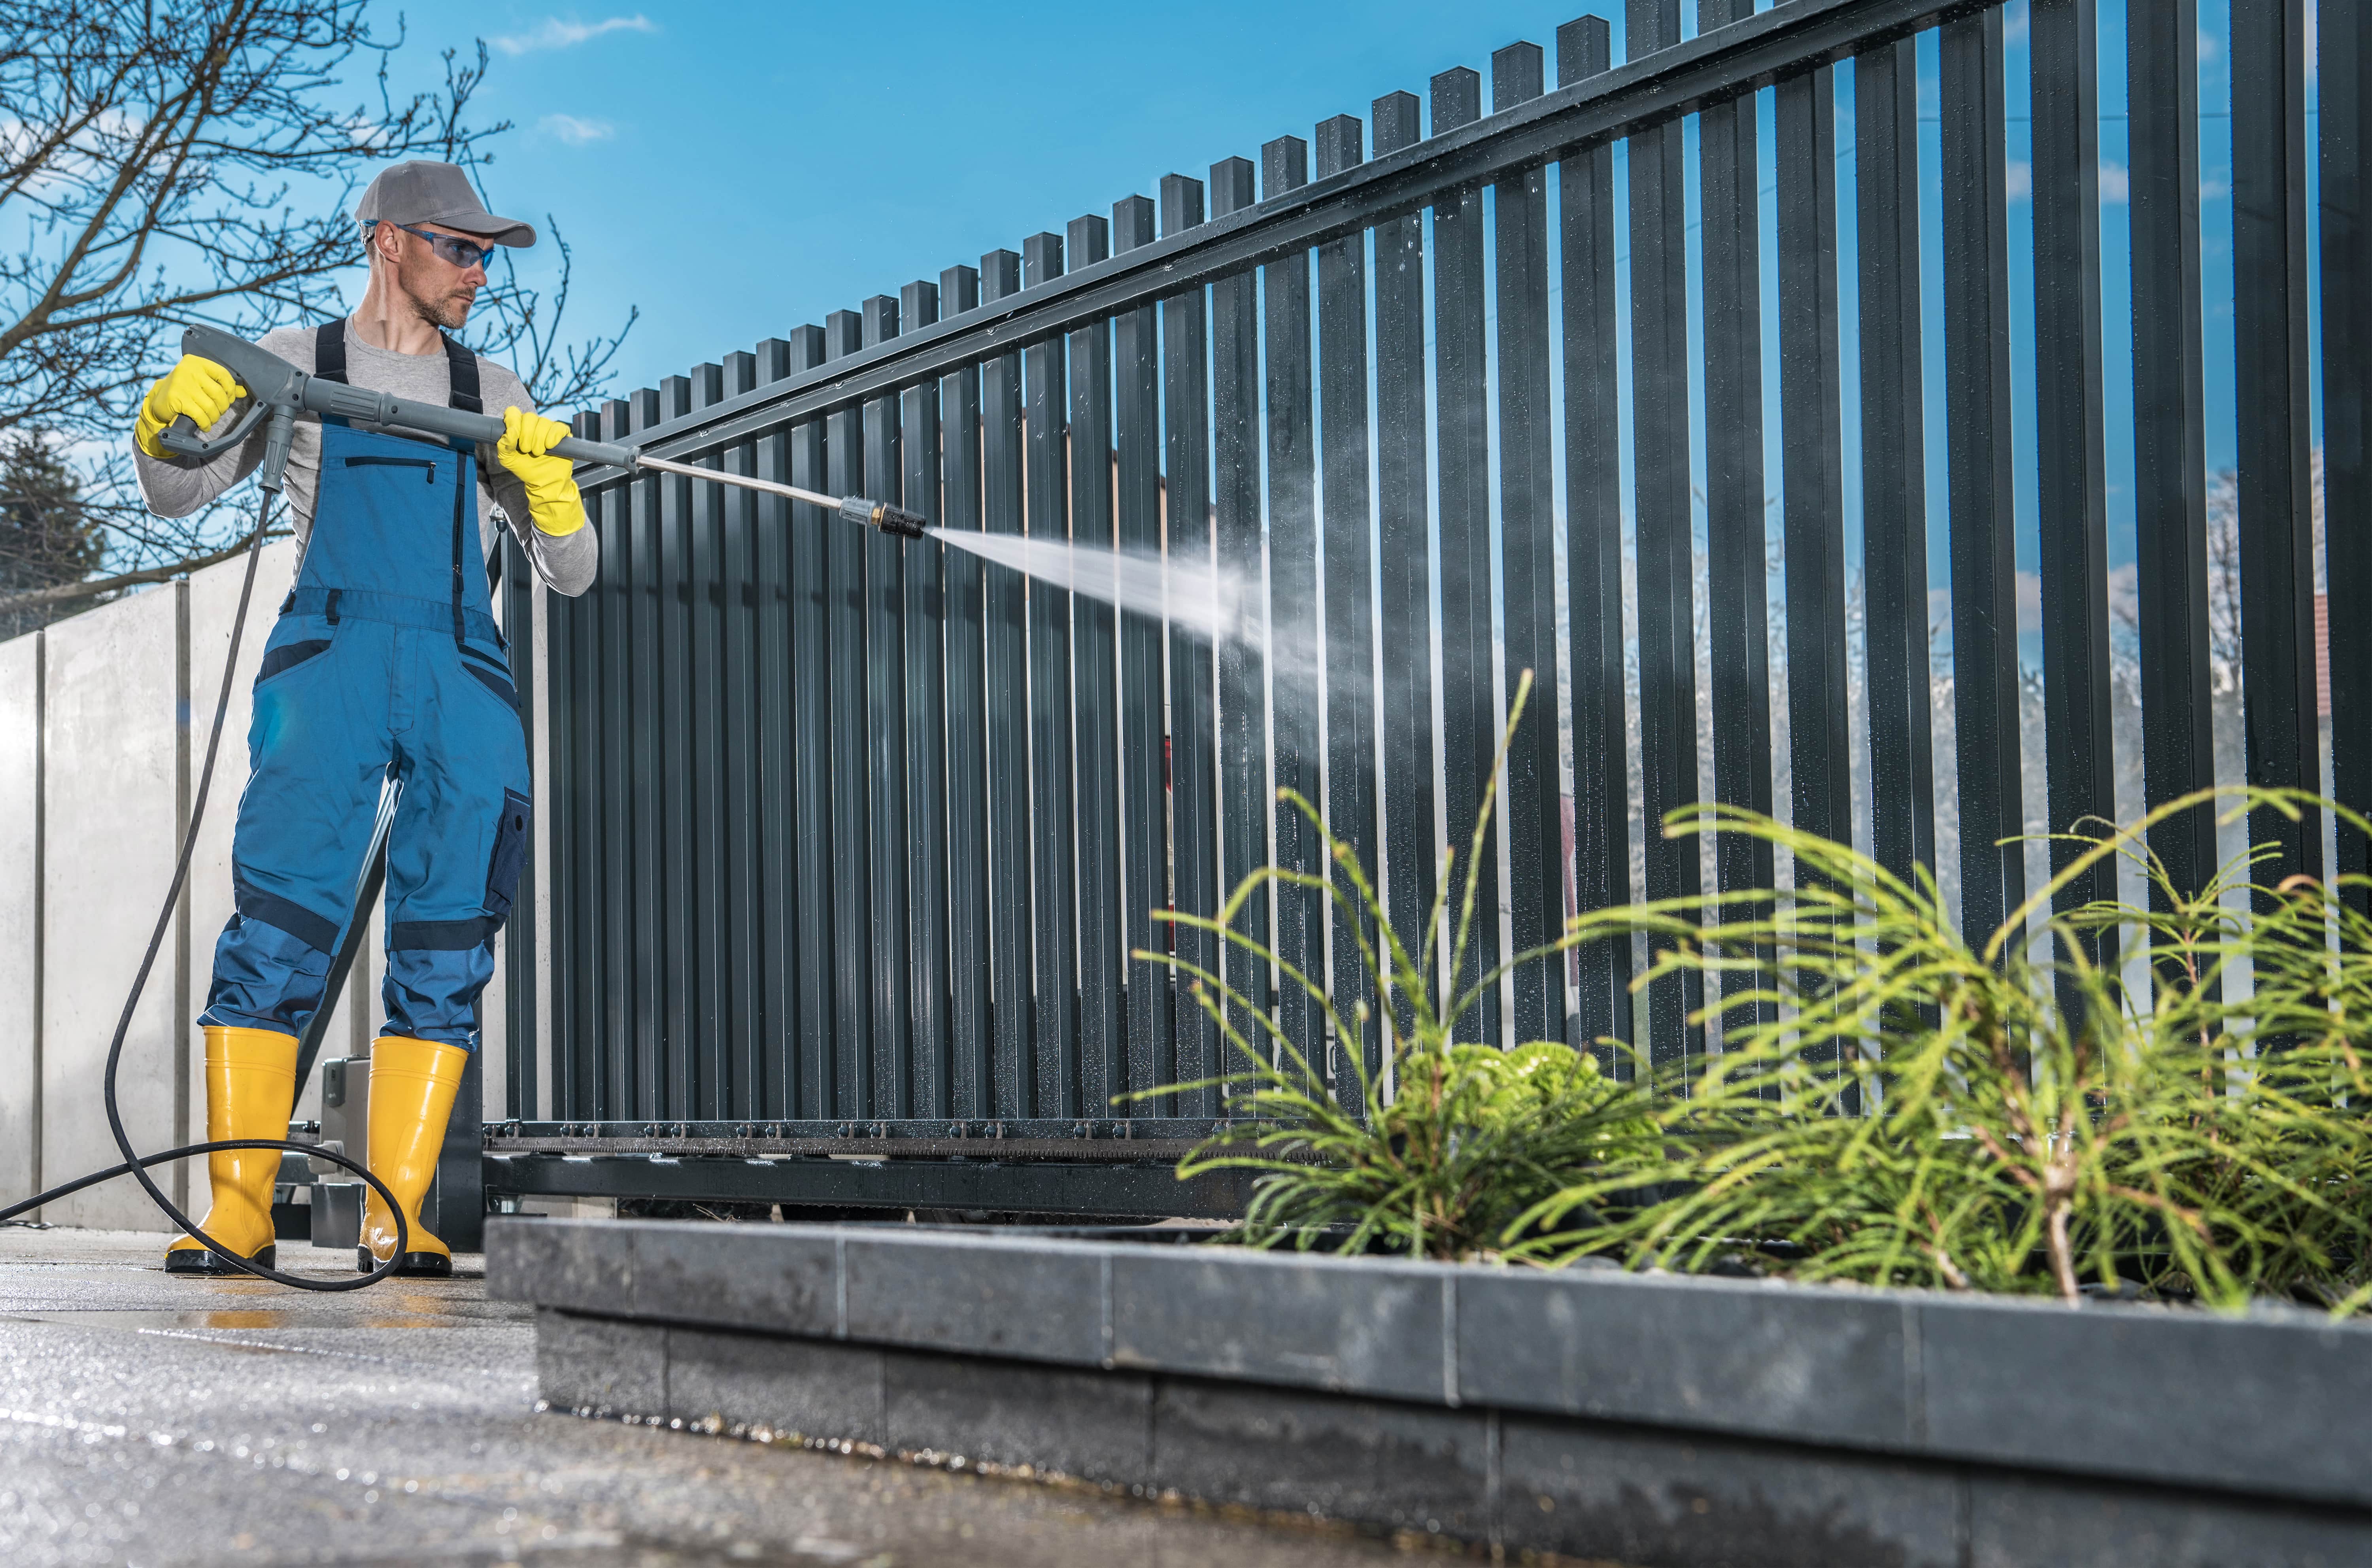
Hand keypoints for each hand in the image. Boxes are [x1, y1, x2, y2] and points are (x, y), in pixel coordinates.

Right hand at [135, 355, 246, 459]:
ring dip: (214, 417)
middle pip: (219, 393)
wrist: (159, 400)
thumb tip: (243, 391)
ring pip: (210, 406)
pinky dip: (205, 423)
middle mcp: (188, 370)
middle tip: (218, 411)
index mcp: (196, 362)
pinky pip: (200, 415)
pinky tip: (204, 425)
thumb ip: (222, 385)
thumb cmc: (185, 390)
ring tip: (210, 419)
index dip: (230, 390)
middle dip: (222, 407)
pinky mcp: (176, 398)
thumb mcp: (202, 383)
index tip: (229, 398)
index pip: (223, 374)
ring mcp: (181, 383)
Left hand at [495, 405, 584, 535]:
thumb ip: (503, 445)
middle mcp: (533, 425)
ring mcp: (548, 428)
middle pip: (529, 417)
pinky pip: (558, 427)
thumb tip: (509, 433)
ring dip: (539, 440)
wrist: (545, 482)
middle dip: (527, 436)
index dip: (513, 421)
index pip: (513, 412)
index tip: (514, 436)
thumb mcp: (508, 459)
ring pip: (543, 422)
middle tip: (527, 451)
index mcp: (518, 427)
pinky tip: (550, 447)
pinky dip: (553, 436)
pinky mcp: (562, 433)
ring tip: (538, 453)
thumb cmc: (526, 469)